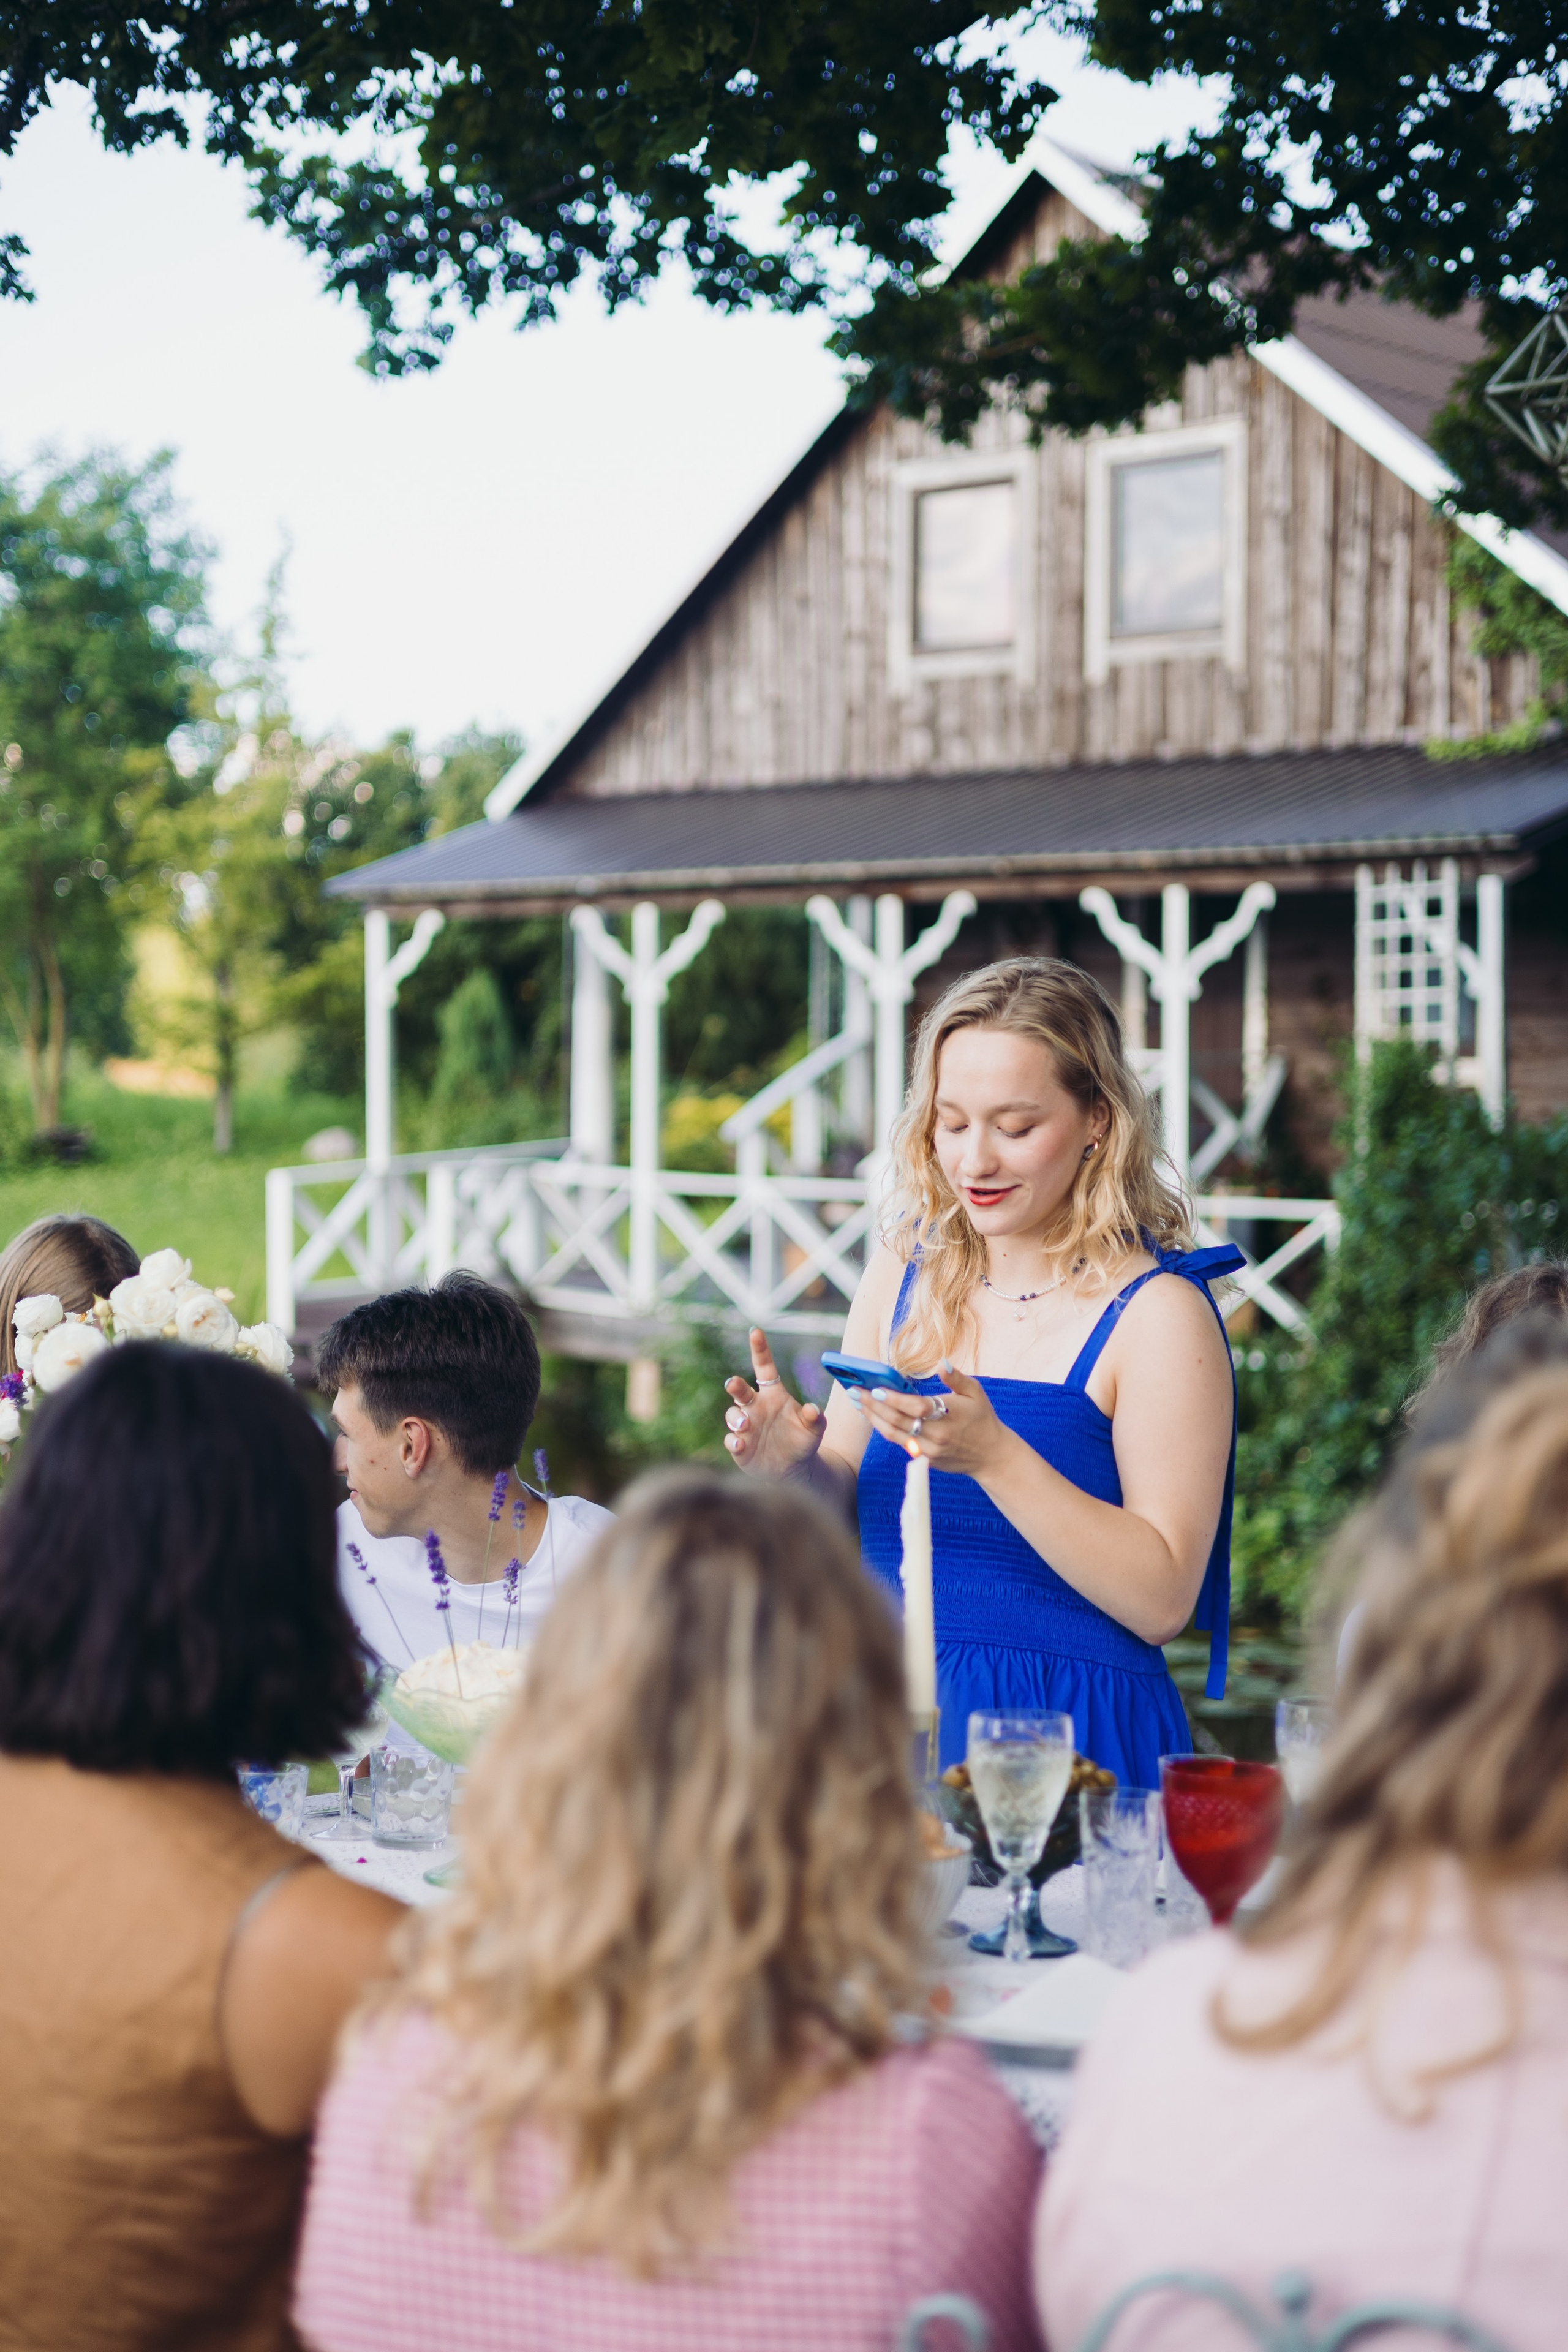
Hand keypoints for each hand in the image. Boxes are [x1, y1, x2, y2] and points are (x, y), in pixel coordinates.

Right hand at [723, 1330, 824, 1475]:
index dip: (760, 1349)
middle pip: (740, 1390)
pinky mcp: (740, 1446)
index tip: (755, 1331)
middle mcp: (755, 1406)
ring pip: (733, 1415)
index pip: (764, 1367)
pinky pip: (731, 1440)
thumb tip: (814, 1409)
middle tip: (733, 1383)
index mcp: (773, 1394)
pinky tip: (740, 1444)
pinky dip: (733, 1441)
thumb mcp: (815, 1429)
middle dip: (734, 1385)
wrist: (795, 1469)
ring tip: (745, 1425)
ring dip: (736, 1418)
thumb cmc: (803, 1441)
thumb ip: (816, 1418)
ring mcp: (745, 1426)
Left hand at [857, 1361, 1008, 1479]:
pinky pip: (900, 1442)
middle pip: (897, 1421)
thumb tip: (941, 1363)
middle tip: (854, 1392)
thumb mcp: (975, 1392)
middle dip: (872, 1406)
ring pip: (893, 1434)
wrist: (991, 1456)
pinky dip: (884, 1428)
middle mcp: (936, 1436)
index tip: (875, 1389)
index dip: (893, 1399)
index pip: (915, 1407)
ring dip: (873, 1418)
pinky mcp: (925, 1459)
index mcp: (948, 1417)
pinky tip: (874, 1416)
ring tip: (857, 1403)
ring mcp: (929, 1451)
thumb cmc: (982, 1419)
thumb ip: (956, 1377)